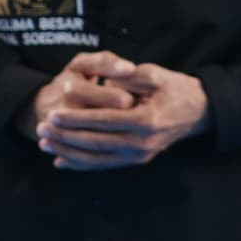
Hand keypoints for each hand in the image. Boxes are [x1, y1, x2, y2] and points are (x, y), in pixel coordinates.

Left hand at [34, 51, 208, 168]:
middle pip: (96, 142)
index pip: (104, 121)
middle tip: (40, 127)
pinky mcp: (138, 159)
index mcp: (146, 120)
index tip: (53, 113)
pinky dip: (82, 165)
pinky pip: (106, 165)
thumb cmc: (175, 89)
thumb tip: (109, 77)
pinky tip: (60, 162)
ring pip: (97, 158)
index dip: (77, 118)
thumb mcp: (157, 75)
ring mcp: (141, 154)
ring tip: (44, 143)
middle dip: (65, 136)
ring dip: (68, 152)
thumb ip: (131, 76)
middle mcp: (143, 142)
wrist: (200, 111)